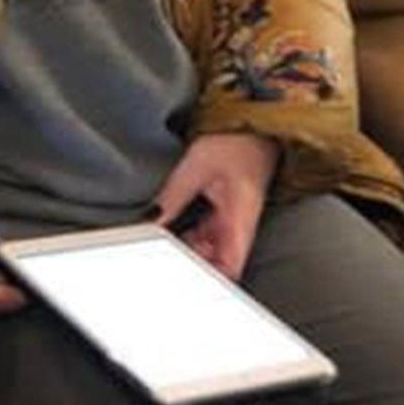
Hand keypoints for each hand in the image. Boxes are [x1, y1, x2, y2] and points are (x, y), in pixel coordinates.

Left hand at [153, 132, 279, 280]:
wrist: (253, 123)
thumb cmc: (236, 140)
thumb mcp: (197, 165)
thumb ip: (172, 197)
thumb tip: (150, 221)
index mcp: (241, 219)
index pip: (230, 268)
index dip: (209, 281)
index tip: (183, 281)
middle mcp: (240, 226)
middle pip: (219, 264)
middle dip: (193, 265)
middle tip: (165, 257)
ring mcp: (234, 220)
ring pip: (212, 251)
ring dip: (190, 251)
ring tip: (167, 239)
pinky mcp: (227, 212)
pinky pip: (209, 236)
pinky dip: (192, 238)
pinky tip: (176, 228)